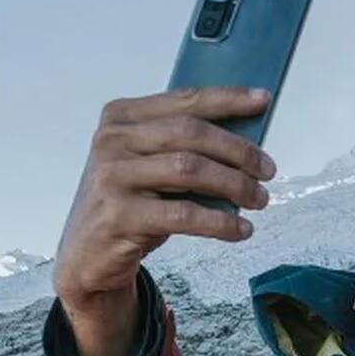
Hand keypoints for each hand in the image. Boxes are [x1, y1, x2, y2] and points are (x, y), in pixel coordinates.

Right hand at [54, 87, 275, 307]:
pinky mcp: (119, 215)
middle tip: (267, 170)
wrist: (87, 256)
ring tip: (259, 199)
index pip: (184, 100)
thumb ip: (182, 149)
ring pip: (190, 169)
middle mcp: (113, 141)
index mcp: (121, 117)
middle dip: (238, 151)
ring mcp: (112, 177)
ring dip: (234, 184)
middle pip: (191, 133)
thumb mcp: (148, 167)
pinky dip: (220, 222)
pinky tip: (240, 229)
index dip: (228, 99)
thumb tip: (245, 145)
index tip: (263, 101)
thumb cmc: (129, 206)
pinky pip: (184, 214)